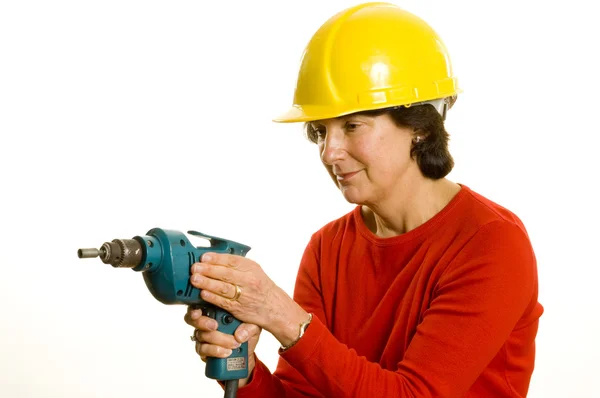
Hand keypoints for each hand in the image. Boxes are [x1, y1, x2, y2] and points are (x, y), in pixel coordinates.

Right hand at [184, 306, 260, 386]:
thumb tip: (240, 335)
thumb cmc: (246, 333)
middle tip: (215, 326)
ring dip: (217, 339)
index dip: (196, 306)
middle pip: (193, 319)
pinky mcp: (203, 350)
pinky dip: (215, 351)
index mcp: (216, 310)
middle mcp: (206, 322)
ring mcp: (203, 336)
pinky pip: (203, 350)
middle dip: (202, 322)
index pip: (200, 303)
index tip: (198, 312)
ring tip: (233, 343)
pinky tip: (226, 352)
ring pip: (201, 335)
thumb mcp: (253, 327)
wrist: (245, 354)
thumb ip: (250, 327)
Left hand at [190, 252, 308, 345]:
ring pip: (223, 288)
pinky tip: (203, 293)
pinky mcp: (239, 308)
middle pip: (226, 273)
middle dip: (208, 270)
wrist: (274, 306)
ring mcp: (244, 295)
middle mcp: (249, 280)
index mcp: (251, 268)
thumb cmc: (261, 286)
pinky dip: (212, 298)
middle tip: (195, 267)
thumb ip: (235, 264)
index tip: (203, 257)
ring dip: (208, 283)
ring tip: (195, 279)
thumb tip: (213, 258)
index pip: (232, 260)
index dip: (216, 258)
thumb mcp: (253, 270)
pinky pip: (224, 302)